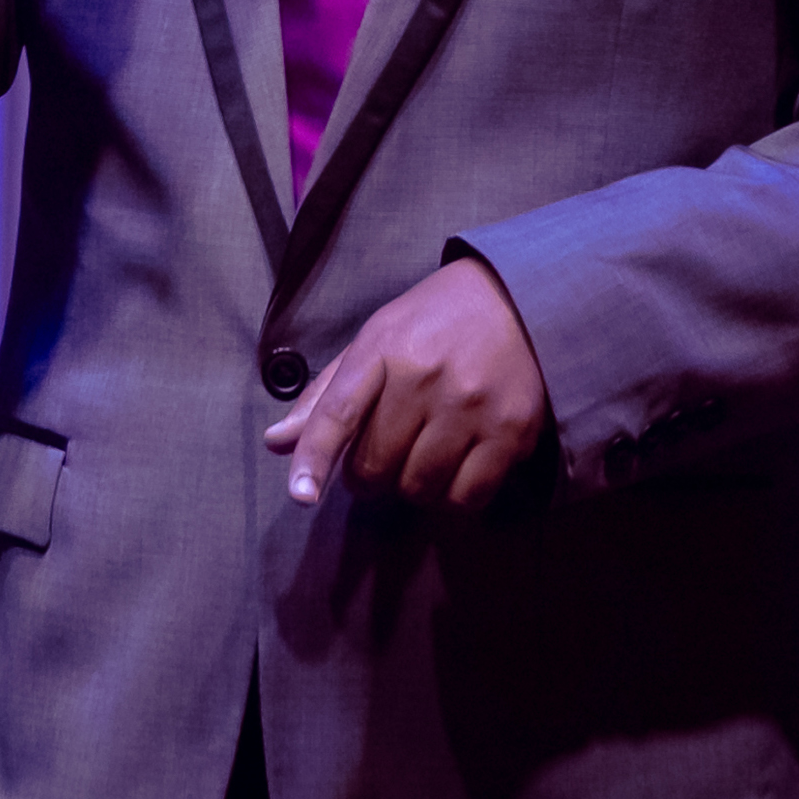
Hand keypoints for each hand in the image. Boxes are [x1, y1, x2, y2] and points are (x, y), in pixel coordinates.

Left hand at [263, 255, 551, 515]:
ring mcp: (471, 406)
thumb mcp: (377, 338)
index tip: (301, 494)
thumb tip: (275, 442)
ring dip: (411, 487)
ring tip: (420, 458)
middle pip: (374, 465)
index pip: (338, 412)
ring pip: (418, 487)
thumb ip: (327, 394)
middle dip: (368, 474)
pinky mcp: (512, 431)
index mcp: (384, 348)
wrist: (522, 298)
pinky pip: (466, 497)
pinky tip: (454, 474)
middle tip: (382, 456)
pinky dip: (453, 500)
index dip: (314, 458)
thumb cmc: (437, 321)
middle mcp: (426, 376)